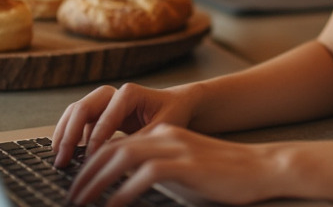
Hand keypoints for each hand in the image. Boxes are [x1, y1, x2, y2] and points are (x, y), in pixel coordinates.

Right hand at [52, 83, 196, 167]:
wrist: (178, 104)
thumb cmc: (174, 112)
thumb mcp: (164, 127)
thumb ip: (141, 140)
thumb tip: (119, 158)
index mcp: (129, 94)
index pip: (104, 117)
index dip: (95, 140)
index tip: (89, 160)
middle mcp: (113, 94)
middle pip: (82, 108)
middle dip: (69, 135)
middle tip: (61, 159)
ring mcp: (105, 102)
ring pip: (76, 112)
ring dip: (64, 133)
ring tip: (57, 156)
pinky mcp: (101, 112)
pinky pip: (79, 120)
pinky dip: (69, 135)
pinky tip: (66, 153)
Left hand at [68, 124, 279, 206]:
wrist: (261, 168)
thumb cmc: (223, 177)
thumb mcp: (182, 173)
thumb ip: (154, 175)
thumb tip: (121, 192)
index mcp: (161, 133)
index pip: (115, 144)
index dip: (91, 165)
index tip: (77, 186)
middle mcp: (164, 135)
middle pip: (111, 148)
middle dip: (85, 174)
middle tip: (71, 196)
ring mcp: (175, 147)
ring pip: (122, 157)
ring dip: (96, 181)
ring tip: (81, 201)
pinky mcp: (185, 164)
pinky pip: (145, 174)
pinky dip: (124, 191)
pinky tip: (113, 206)